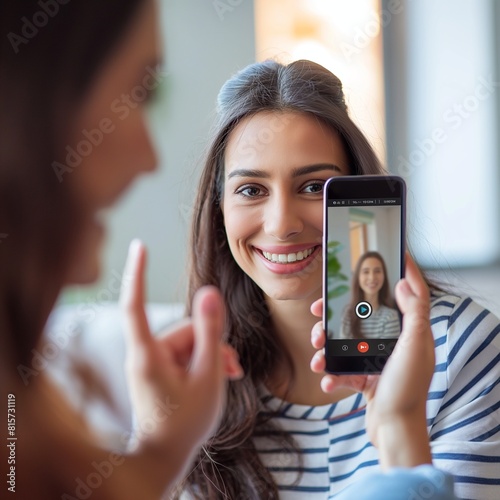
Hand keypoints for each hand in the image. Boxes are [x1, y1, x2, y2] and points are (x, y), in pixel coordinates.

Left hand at [120, 240, 241, 476]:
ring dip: (212, 355)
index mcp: (148, 354)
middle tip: (231, 369)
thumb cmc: (185, 422)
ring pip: (190, 342)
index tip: (139, 246)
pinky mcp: (158, 369)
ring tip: (227, 376)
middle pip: (184, 329)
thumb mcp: (207, 374)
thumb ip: (210, 332)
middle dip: (212, 344)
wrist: (165, 457)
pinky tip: (220, 374)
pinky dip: (203, 361)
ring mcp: (151, 362)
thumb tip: (210, 292)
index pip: (136, 305)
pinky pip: (184, 353)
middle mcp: (145, 354)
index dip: (138, 273)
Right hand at [310, 254, 434, 467]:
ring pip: (346, 341)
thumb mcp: (413, 348)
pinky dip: (332, 373)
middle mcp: (393, 343)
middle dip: (336, 314)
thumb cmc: (406, 391)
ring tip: (316, 354)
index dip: (396, 273)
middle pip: (362, 316)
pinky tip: (327, 379)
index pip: (406, 295)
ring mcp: (377, 360)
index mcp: (409, 332)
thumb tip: (404, 283)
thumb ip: (413, 314)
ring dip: (326, 346)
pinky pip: (343, 367)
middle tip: (317, 312)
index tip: (382, 256)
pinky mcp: (365, 377)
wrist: (395, 432)